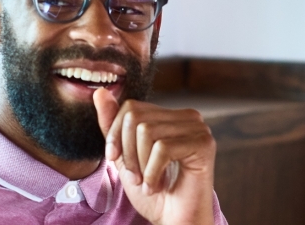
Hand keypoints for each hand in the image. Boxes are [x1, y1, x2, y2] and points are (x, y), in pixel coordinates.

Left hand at [94, 88, 216, 224]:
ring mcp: (199, 128)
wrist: (174, 221)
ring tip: (148, 183)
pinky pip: (162, 149)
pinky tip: (156, 186)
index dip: (115, 135)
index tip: (115, 161)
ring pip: (147, 132)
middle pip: (136, 117)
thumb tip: (100, 92)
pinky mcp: (204, 144)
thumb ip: (113, 126)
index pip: (131, 107)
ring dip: (140, 166)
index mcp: (171, 116)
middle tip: (135, 178)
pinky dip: (152, 173)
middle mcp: (188, 116)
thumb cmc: (153, 193)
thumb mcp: (125, 157)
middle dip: (128, 152)